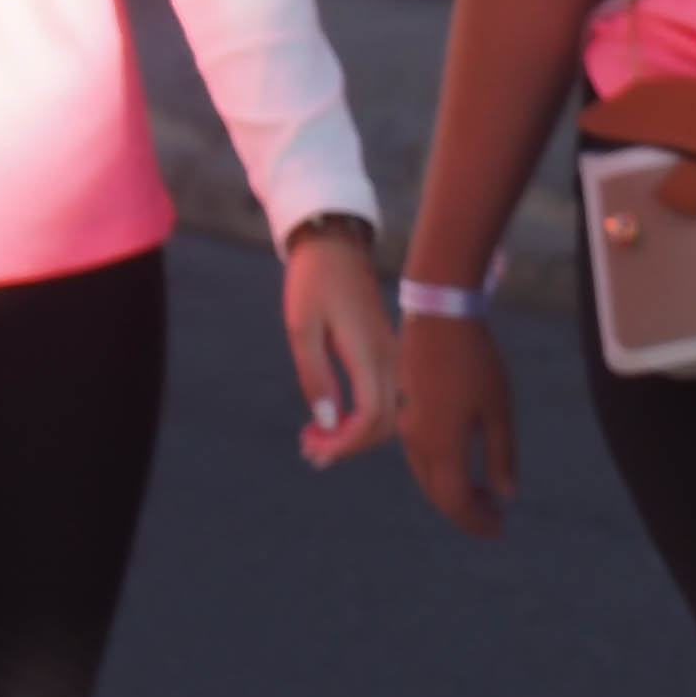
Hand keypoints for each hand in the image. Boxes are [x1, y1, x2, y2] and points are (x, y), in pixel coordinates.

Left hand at [281, 228, 401, 468]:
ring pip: (387, 416)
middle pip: (383, 424)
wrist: (336, 245)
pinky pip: (385, 400)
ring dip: (355, 435)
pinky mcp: (389, 355)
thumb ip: (314, 377)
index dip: (345, 443)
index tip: (314, 449)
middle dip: (347, 446)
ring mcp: (393, 358)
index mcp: (368, 354)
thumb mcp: (301, 327)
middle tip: (309, 450)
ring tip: (317, 440)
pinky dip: (362, 419)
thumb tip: (326, 424)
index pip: (370, 417)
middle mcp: (390, 361)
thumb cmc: (313, 282)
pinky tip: (336, 419)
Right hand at [398, 308, 515, 536]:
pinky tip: (462, 466)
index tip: (499, 530)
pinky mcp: (405, 410)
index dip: (476, 521)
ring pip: (427, 475)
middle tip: (495, 518)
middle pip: (438, 493)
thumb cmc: (475, 363)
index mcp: (441, 446)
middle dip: (466, 511)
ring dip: (453, 491)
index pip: (455, 501)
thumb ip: (501, 456)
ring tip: (483, 496)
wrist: (438, 317)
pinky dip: (441, 471)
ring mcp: (407, 425)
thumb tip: (506, 494)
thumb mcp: (498, 412)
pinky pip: (420, 455)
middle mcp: (417, 442)